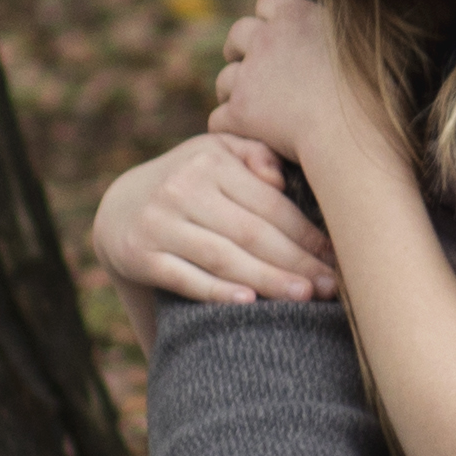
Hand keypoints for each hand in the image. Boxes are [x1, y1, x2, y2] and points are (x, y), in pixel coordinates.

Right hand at [83, 129, 338, 308]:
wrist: (120, 208)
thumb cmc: (189, 180)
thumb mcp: (215, 152)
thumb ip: (254, 154)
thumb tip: (280, 177)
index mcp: (209, 160)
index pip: (269, 203)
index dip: (305, 232)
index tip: (335, 256)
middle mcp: (182, 188)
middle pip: (251, 233)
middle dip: (296, 262)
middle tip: (330, 286)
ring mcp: (158, 222)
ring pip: (224, 257)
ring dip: (268, 280)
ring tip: (304, 296)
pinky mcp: (139, 254)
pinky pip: (185, 278)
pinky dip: (217, 291)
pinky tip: (249, 303)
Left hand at [208, 0, 392, 175]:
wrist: (354, 136)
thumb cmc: (373, 95)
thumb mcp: (370, 42)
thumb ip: (347, 26)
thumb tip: (345, 22)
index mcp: (296, 16)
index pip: (267, 3)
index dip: (271, 21)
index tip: (280, 39)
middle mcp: (266, 39)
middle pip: (237, 34)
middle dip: (241, 51)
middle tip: (256, 74)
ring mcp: (249, 76)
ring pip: (226, 79)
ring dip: (236, 92)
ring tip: (257, 111)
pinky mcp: (239, 112)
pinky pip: (219, 117)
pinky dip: (232, 128)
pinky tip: (251, 138)